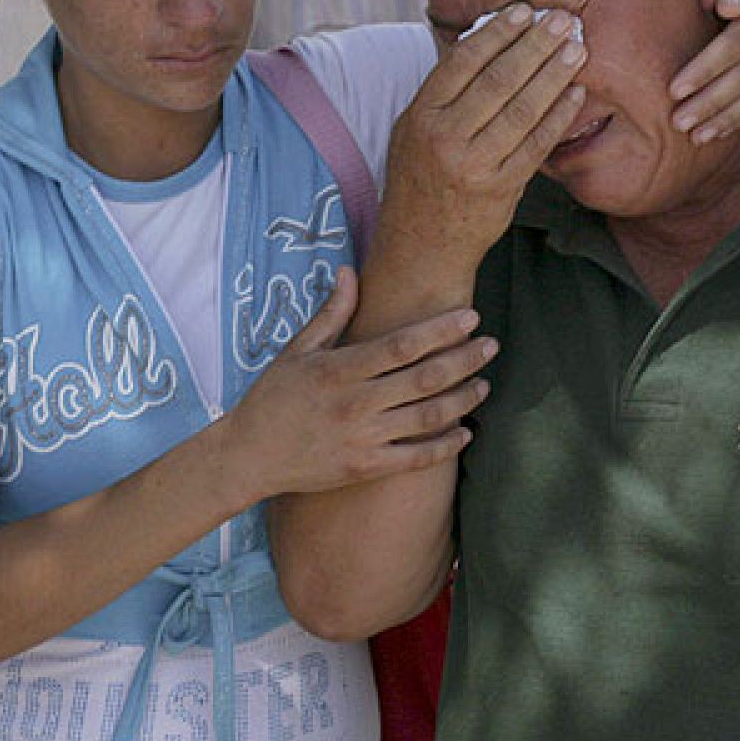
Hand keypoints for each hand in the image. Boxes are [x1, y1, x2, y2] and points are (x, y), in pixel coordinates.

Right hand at [227, 268, 494, 495]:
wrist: (247, 456)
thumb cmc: (273, 396)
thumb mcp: (297, 349)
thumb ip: (331, 313)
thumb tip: (349, 271)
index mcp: (339, 369)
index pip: (402, 345)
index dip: (441, 330)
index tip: (470, 316)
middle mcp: (355, 404)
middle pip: (425, 379)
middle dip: (465, 360)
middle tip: (492, 345)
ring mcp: (362, 439)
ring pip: (427, 418)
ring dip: (463, 400)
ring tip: (484, 384)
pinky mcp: (364, 469)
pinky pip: (415, 459)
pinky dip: (445, 446)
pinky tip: (466, 431)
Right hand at [382, 6, 586, 270]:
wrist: (421, 248)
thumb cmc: (420, 181)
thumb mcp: (413, 132)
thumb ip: (444, 92)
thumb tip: (483, 40)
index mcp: (420, 116)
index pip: (462, 62)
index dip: (496, 32)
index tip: (523, 11)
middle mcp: (445, 139)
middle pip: (498, 79)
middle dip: (534, 44)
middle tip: (561, 20)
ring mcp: (475, 165)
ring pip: (522, 109)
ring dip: (554, 74)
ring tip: (576, 48)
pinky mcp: (502, 189)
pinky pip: (538, 144)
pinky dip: (559, 116)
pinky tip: (575, 93)